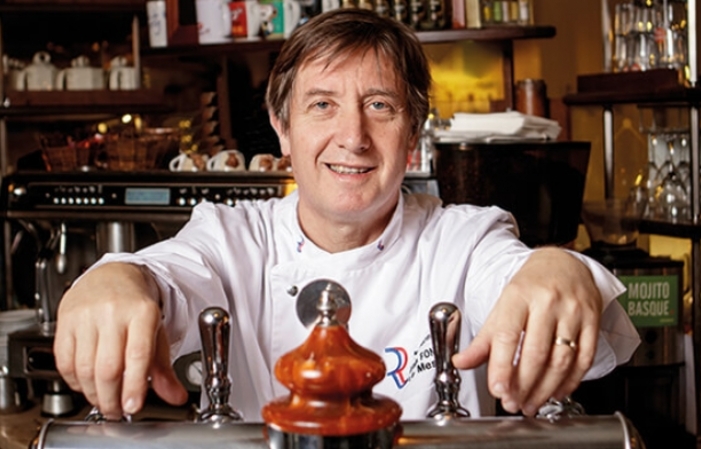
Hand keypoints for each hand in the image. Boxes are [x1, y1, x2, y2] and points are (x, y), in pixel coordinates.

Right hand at [54, 262, 187, 418]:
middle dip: (111, 398)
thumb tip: (175, 395)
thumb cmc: (136, 305)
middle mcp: (113, 312)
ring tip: (103, 399)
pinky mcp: (65, 320)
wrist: (113, 275)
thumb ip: (164, 368)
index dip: (134, 386)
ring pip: (84, 368)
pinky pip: (64, 361)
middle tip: (116, 410)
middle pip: (108, 367)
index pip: (138, 355)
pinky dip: (73, 381)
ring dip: (93, 393)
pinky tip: (85, 383)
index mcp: (143, 312)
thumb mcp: (157, 332)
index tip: (132, 406)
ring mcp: (87, 315)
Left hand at [452, 248, 601, 415]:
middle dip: (523, 385)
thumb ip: (483, 340)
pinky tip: (556, 392)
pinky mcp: (593, 320)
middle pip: (536, 352)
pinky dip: (570, 382)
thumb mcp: (502, 307)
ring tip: (531, 403)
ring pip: (561, 360)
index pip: (508, 336)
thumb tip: (461, 362)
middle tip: (513, 403)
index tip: (497, 389)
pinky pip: (584, 358)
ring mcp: (573, 311)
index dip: (502, 367)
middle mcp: (548, 301)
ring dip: (545, 389)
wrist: (563, 263)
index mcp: (519, 295)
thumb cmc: (530, 287)